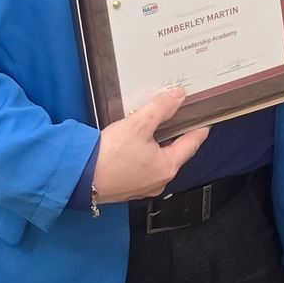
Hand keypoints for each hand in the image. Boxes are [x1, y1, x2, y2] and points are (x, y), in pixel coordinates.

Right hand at [92, 88, 210, 203]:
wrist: (79, 177)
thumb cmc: (110, 153)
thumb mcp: (137, 124)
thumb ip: (161, 108)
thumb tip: (179, 95)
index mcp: (168, 166)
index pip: (193, 143)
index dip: (199, 127)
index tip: (204, 115)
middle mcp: (161, 180)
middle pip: (176, 152)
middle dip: (176, 133)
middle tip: (176, 114)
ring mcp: (145, 187)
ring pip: (159, 160)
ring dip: (159, 144)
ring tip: (154, 125)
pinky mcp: (130, 188)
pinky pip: (145, 167)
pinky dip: (146, 154)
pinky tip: (136, 143)